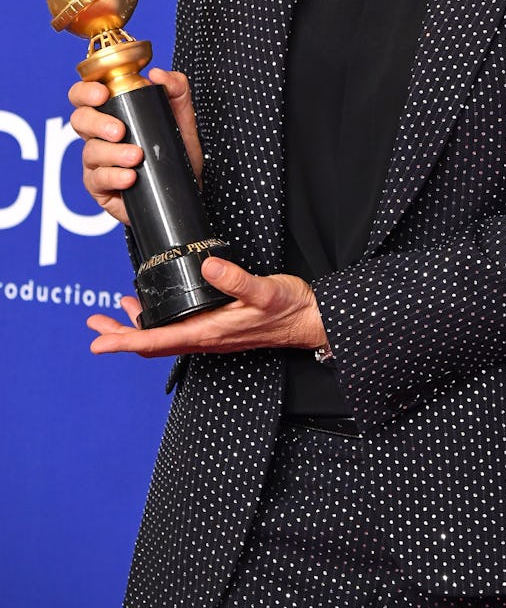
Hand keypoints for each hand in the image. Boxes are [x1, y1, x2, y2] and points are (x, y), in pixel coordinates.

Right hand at [68, 67, 202, 224]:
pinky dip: (114, 176)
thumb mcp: (183, 117)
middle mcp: (99, 136)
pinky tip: (130, 177)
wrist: (188, 188)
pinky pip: (97, 180)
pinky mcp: (100, 187)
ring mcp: (97, 162)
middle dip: (96, 122)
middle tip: (119, 130)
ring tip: (136, 156)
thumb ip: (177, 89)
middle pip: (78, 120)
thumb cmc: (178, 151)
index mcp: (113, 114)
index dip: (85, 91)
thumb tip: (157, 74)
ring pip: (91, 151)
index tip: (102, 93)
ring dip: (113, 153)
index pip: (84, 96)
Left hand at [86, 257, 326, 356]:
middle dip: (119, 334)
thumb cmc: (289, 308)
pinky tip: (152, 306)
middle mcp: (205, 337)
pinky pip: (177, 328)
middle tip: (94, 323)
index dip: (125, 340)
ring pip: (162, 336)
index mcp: (210, 331)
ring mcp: (210, 334)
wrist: (309, 320)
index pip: (157, 341)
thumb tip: (207, 264)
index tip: (99, 340)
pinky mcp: (217, 326)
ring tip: (112, 312)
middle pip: (151, 343)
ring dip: (134, 327)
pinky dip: (156, 320)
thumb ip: (235, 279)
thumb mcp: (264, 289)